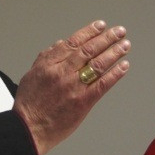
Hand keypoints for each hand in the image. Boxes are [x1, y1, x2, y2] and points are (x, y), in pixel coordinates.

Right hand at [13, 21, 129, 154]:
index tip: (101, 25)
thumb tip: (61, 44)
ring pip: (98, 64)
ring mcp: (74, 87)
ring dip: (114, 52)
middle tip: (119, 31)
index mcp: (49, 64)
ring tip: (125, 45)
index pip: (73, 42)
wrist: (29, 128)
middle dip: (107, 38)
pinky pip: (102, 84)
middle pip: (89, 50)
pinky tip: (124, 66)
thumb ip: (47, 57)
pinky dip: (115, 74)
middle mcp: (63, 72)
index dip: (89, 32)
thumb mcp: (32, 74)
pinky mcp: (83, 102)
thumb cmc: (29, 104)